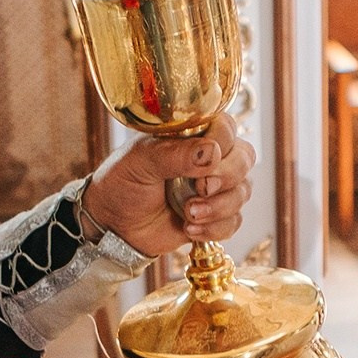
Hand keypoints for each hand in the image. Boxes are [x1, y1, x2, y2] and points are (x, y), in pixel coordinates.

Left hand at [83, 113, 255, 255]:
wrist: (113, 224)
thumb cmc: (123, 182)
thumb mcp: (141, 160)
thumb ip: (175, 154)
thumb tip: (212, 153)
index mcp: (192, 135)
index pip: (227, 128)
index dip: (223, 144)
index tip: (203, 162)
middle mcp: (209, 159)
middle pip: (245, 158)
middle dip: (227, 177)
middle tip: (200, 189)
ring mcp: (214, 188)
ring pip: (243, 192)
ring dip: (218, 207)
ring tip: (187, 214)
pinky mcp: (214, 216)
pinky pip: (234, 221)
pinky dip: (215, 228)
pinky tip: (189, 229)